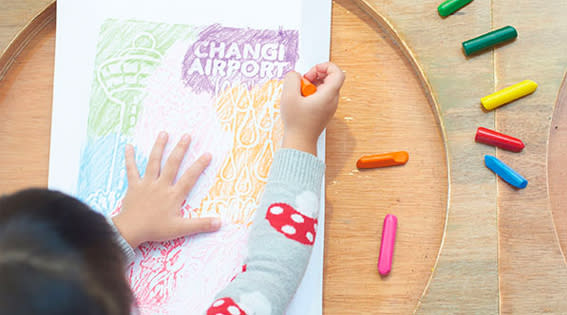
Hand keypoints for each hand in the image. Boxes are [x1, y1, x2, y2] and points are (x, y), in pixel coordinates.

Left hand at [112, 132, 220, 247]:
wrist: (130, 231)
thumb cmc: (156, 229)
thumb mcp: (180, 229)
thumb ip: (201, 225)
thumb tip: (220, 222)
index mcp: (173, 195)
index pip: (189, 178)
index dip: (199, 166)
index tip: (208, 153)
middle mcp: (161, 185)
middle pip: (172, 164)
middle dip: (180, 149)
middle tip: (187, 136)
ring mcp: (147, 184)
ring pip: (154, 162)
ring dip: (159, 147)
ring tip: (164, 133)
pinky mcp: (134, 186)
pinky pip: (131, 169)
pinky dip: (130, 158)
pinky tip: (128, 146)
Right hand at [280, 62, 344, 154]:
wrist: (300, 143)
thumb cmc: (297, 124)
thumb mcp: (288, 96)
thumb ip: (291, 79)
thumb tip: (295, 75)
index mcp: (328, 95)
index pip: (337, 72)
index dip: (325, 66)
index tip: (311, 72)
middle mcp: (332, 100)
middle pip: (329, 78)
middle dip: (314, 75)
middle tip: (302, 83)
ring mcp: (329, 106)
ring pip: (324, 86)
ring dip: (310, 84)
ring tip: (299, 94)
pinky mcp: (323, 111)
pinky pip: (320, 95)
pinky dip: (310, 93)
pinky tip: (300, 101)